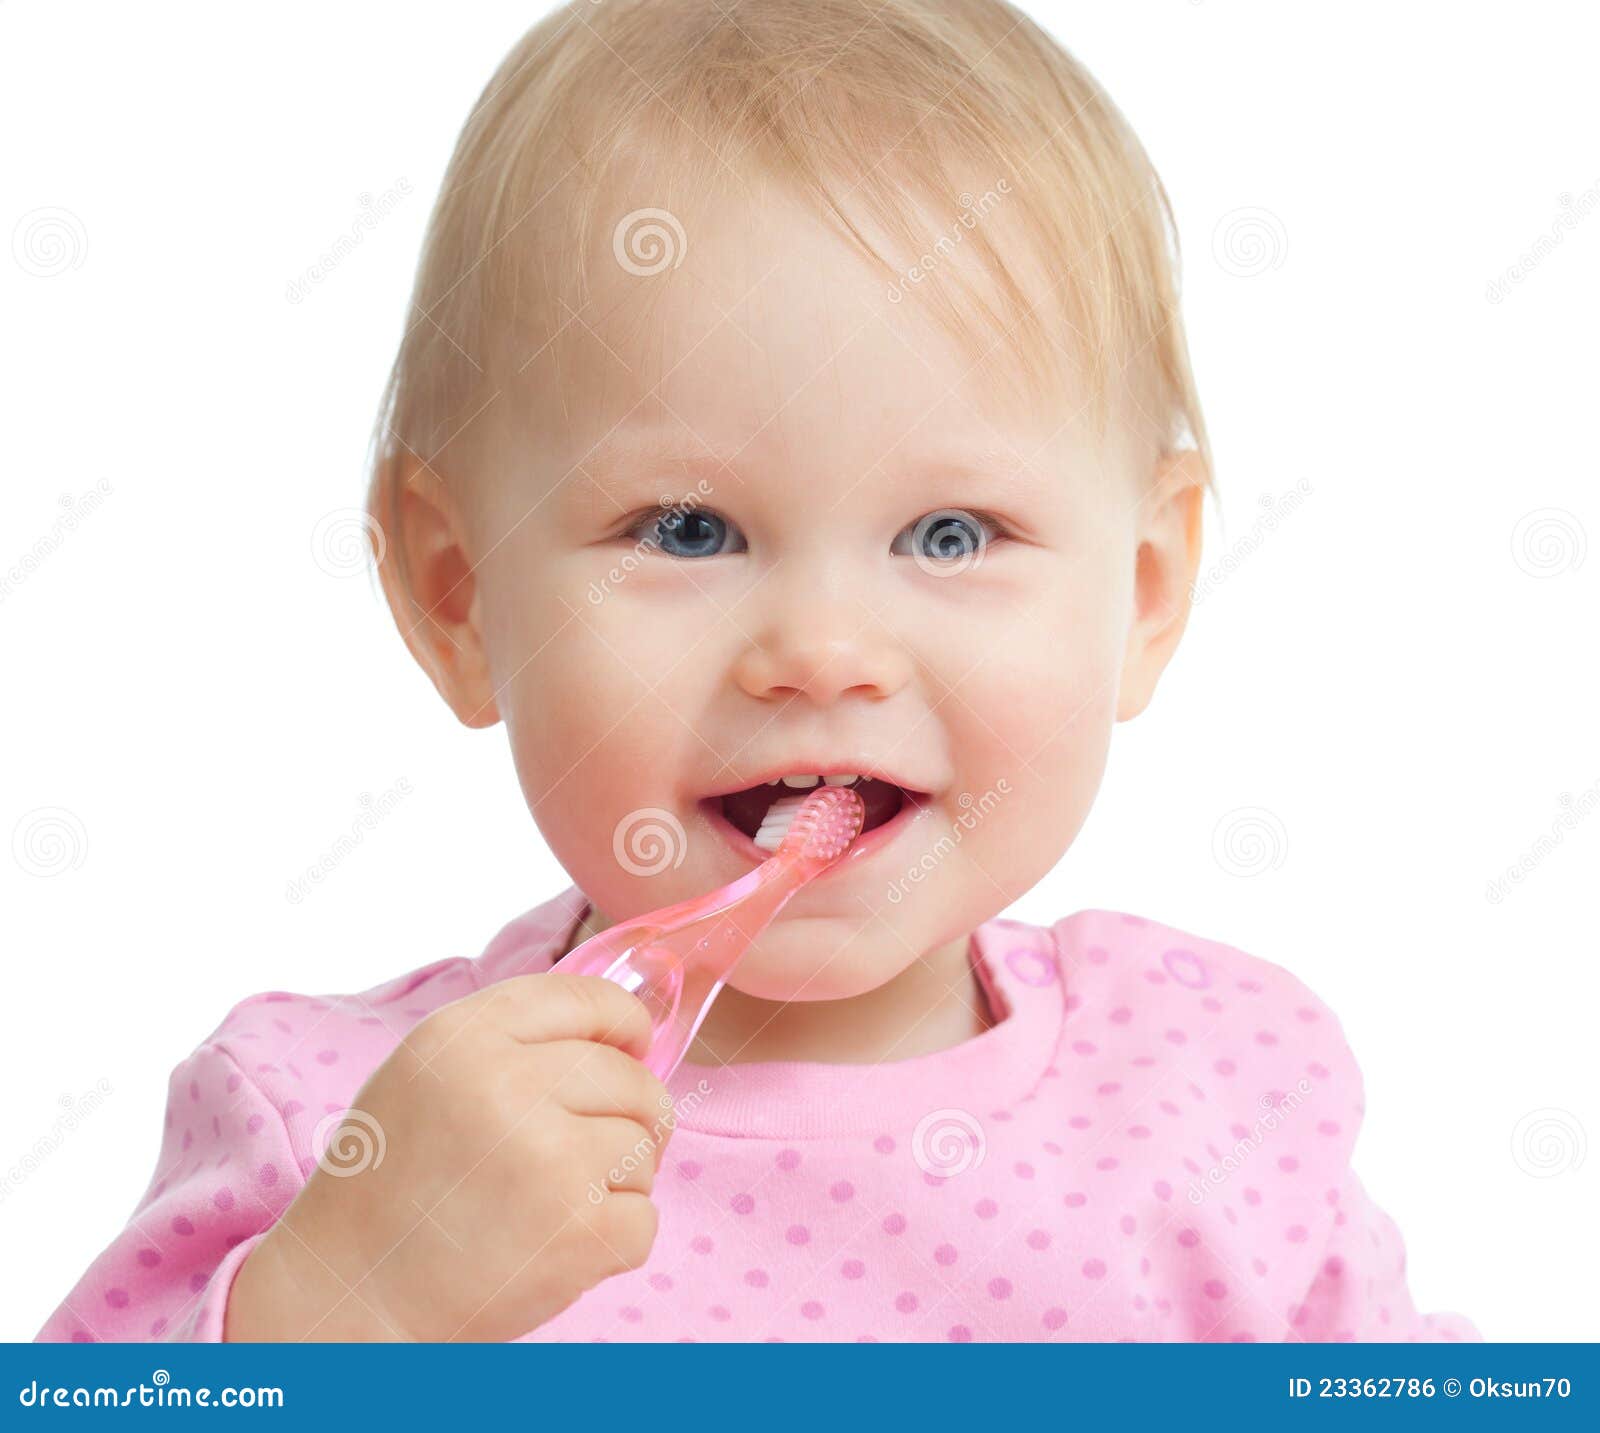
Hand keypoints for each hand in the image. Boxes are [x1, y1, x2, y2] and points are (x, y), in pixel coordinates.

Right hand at [225, 973, 673, 1341]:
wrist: (347, 1297)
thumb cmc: (388, 1185)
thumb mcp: (426, 1075)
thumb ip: (512, 1040)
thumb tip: (622, 1035)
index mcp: (466, 1035)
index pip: (589, 998)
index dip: (626, 1023)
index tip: (634, 1047)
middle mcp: (508, 1084)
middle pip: (632, 1078)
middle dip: (631, 1115)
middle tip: (587, 1155)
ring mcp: (548, 1157)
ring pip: (644, 1147)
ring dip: (618, 1181)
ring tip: (554, 1205)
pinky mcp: (576, 1230)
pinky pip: (644, 1218)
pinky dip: (613, 1241)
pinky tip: (557, 1248)